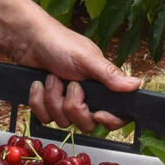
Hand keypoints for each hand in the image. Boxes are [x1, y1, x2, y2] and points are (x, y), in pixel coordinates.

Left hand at [12, 20, 140, 132]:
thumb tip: (136, 84)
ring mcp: (65, 102)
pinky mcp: (48, 105)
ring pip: (63, 121)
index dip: (108, 120)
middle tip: (69, 84)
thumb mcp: (86, 57)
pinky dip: (38, 100)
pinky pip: (44, 117)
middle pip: (86, 123)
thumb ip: (109, 74)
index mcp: (101, 85)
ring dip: (53, 98)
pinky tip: (38, 84)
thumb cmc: (59, 42)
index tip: (97, 113)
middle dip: (72, 106)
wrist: (28, 40)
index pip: (115, 115)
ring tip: (52, 77)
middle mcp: (86, 96)